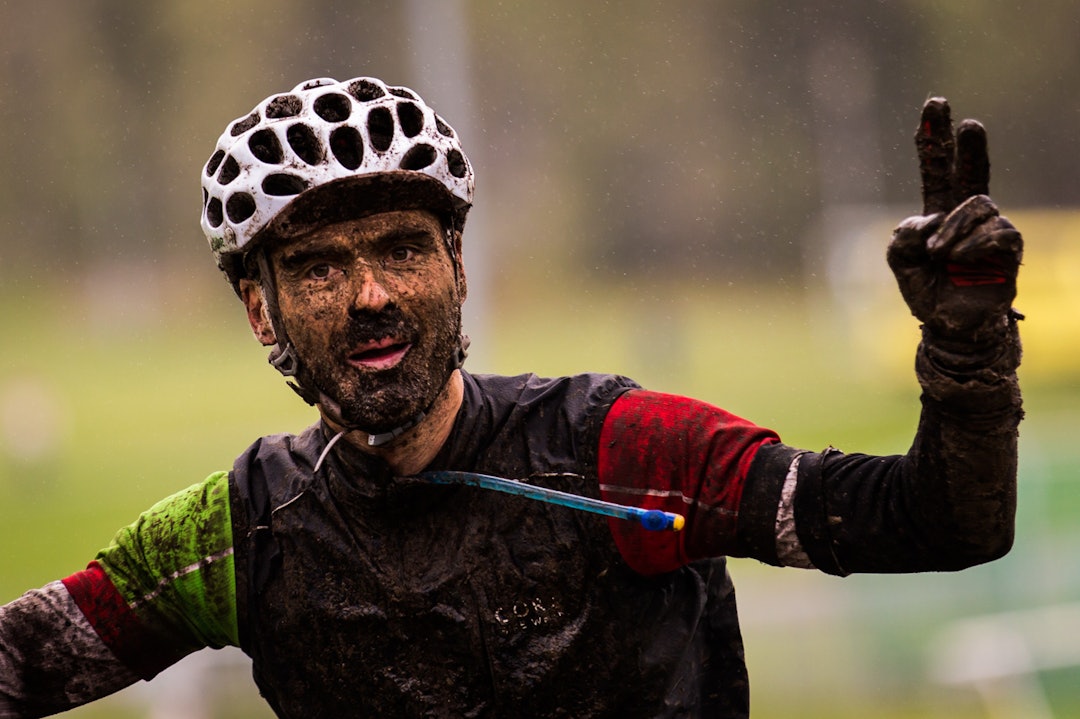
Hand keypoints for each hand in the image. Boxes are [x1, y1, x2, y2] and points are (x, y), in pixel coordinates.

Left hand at [887, 98, 1022, 343]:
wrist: (949, 325)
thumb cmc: (926, 290)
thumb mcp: (899, 262)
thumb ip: (901, 237)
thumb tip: (928, 218)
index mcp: (938, 213)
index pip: (938, 169)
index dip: (935, 139)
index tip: (936, 105)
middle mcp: (966, 215)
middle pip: (971, 173)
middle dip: (969, 147)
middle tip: (969, 123)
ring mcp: (989, 229)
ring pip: (979, 205)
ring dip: (954, 227)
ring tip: (938, 252)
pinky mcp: (1008, 249)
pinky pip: (997, 231)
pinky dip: (973, 243)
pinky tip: (959, 258)